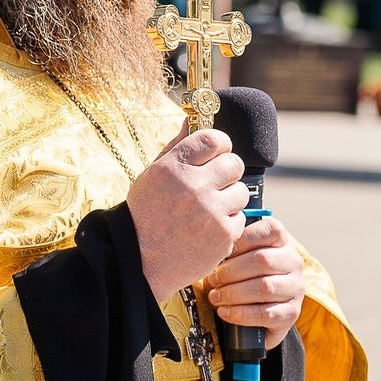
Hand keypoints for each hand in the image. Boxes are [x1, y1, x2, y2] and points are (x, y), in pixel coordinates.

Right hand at [127, 127, 247, 299]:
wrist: (139, 260)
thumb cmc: (145, 213)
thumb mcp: (153, 175)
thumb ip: (177, 147)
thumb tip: (192, 120)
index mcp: (174, 167)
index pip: (214, 139)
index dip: (219, 145)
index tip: (216, 153)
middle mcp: (194, 186)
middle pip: (234, 163)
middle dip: (226, 172)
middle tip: (214, 183)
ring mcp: (211, 212)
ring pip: (240, 191)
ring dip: (228, 198)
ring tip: (208, 209)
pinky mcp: (224, 235)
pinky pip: (240, 217)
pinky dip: (228, 222)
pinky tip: (208, 228)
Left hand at [204, 216, 304, 350]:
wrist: (262, 312)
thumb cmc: (247, 276)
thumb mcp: (243, 256)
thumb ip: (234, 247)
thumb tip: (213, 249)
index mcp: (282, 241)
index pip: (270, 230)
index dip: (244, 239)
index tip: (224, 251)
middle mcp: (293, 262)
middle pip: (263, 260)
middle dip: (231, 271)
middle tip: (213, 279)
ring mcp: (296, 288)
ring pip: (264, 287)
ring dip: (233, 293)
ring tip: (215, 296)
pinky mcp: (292, 312)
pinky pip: (265, 313)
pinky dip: (240, 313)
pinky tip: (225, 312)